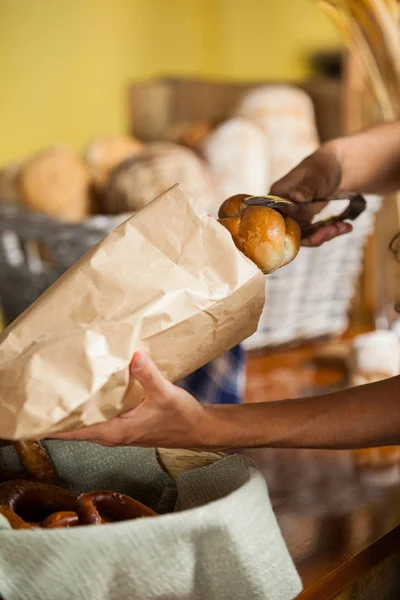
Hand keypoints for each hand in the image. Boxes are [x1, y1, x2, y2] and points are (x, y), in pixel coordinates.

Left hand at [53, 352, 207, 448]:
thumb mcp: (166, 394)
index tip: (37, 408)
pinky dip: (91, 405)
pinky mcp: (124, 425)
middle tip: (47, 386)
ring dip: (75, 408)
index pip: (73, 432)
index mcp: (115, 431)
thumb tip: (134, 356)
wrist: (198, 430)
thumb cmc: (182, 418)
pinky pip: (98, 416)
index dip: (52, 423)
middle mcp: (112, 435)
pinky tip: (92, 388)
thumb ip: (149, 375)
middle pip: (74, 427)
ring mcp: (117, 431)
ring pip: (86, 421)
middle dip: (59, 410)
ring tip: (64, 385)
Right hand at [270, 142, 352, 246]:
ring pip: (304, 236)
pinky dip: (329, 232)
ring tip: (345, 226)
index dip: (292, 230)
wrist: (333, 166)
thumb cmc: (322, 166)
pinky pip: (314, 233)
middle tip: (335, 228)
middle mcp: (282, 209)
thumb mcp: (317, 176)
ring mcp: (293, 216)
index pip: (277, 220)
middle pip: (291, 232)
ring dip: (325, 234)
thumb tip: (295, 197)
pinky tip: (345, 226)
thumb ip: (307, 187)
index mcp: (278, 195)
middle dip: (315, 235)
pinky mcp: (304, 221)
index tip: (314, 230)